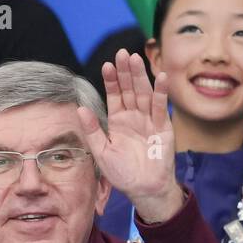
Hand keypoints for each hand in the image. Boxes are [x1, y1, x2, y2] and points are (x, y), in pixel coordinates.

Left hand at [78, 49, 181, 222]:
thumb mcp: (102, 152)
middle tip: (122, 53)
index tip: (107, 65)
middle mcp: (133, 117)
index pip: (115, 96)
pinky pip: (160, 107)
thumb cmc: (122, 173)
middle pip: (129, 89)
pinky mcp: (162, 127)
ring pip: (144, 93)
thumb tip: (79, 109)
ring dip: (141, 76)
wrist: (144, 189)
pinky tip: (160, 77)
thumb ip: (92, 131)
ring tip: (136, 59)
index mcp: (118, 121)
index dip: (111, 81)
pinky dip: (161, 92)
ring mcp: (148, 120)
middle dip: (126, 72)